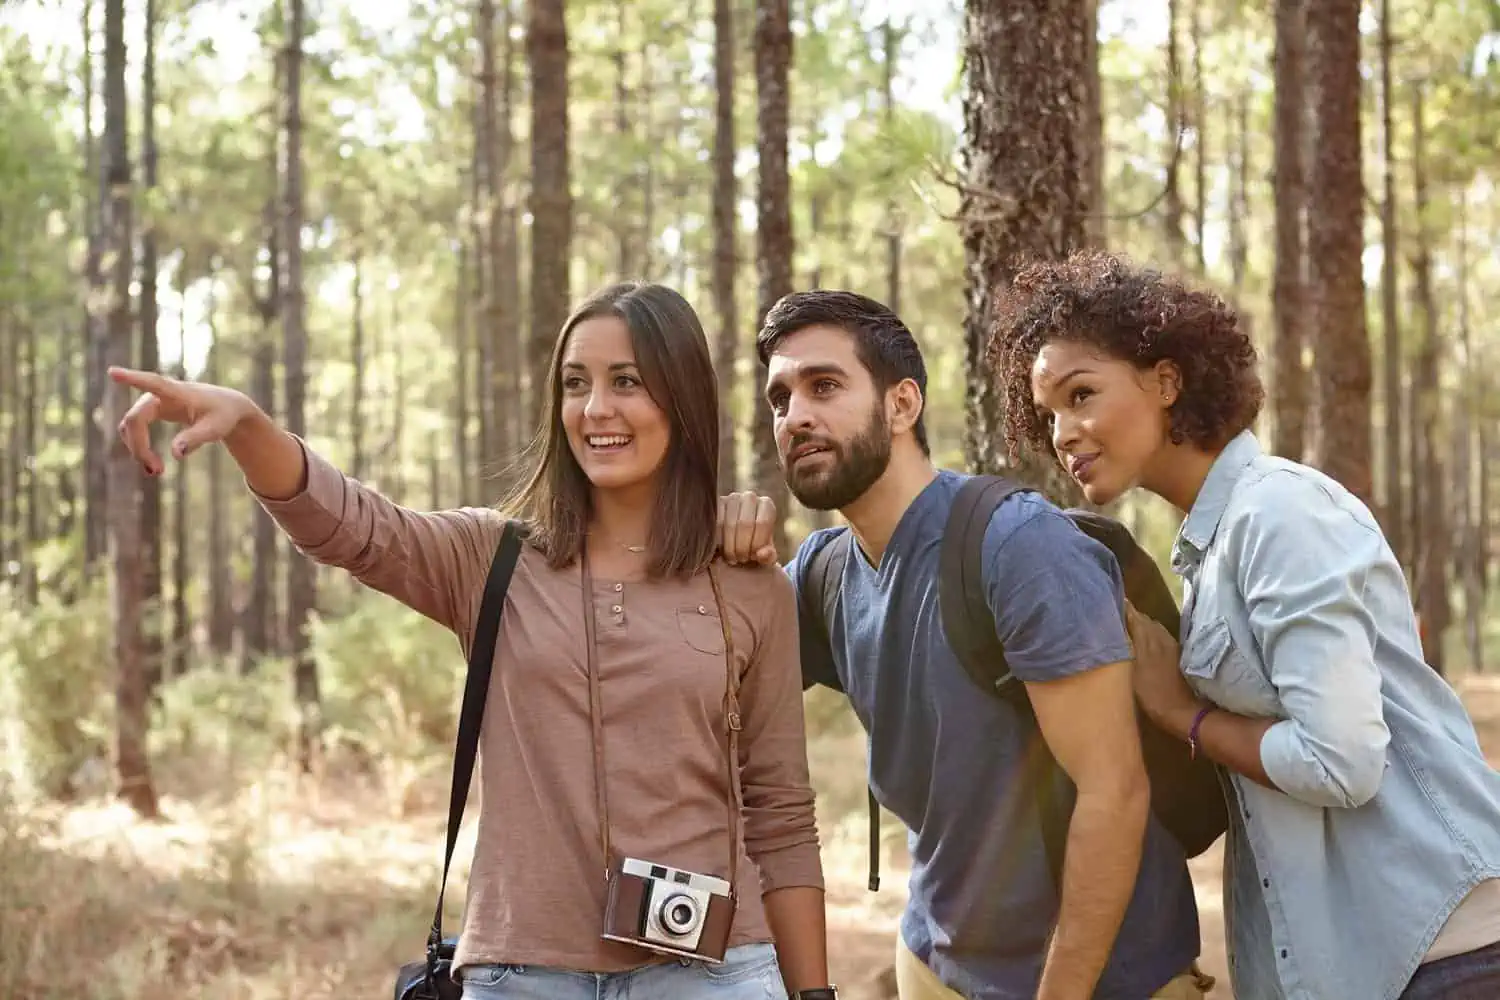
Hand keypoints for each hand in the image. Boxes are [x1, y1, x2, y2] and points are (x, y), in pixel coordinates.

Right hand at [109, 366, 260, 475]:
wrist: (226, 407)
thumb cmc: (222, 415)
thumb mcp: (215, 429)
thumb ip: (195, 439)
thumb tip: (176, 454)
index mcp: (177, 392)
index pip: (152, 383)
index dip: (132, 378)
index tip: (113, 372)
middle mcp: (158, 394)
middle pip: (135, 419)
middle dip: (140, 446)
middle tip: (157, 472)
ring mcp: (151, 402)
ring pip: (130, 426)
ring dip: (137, 449)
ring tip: (156, 472)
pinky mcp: (150, 412)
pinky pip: (134, 429)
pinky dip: (138, 447)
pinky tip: (152, 467)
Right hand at [717, 490, 778, 565]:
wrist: (736, 542)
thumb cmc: (753, 547)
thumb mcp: (764, 554)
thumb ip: (768, 556)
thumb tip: (762, 554)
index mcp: (766, 505)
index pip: (763, 522)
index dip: (756, 544)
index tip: (752, 557)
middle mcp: (749, 497)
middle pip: (745, 523)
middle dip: (742, 547)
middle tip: (741, 560)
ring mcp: (730, 498)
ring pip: (728, 524)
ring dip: (729, 546)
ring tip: (732, 558)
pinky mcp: (715, 504)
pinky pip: (714, 523)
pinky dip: (717, 541)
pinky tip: (720, 550)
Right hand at [1124, 602, 1203, 738]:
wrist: (1180, 710)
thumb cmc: (1152, 693)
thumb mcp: (1133, 670)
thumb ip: (1128, 645)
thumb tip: (1120, 625)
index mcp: (1149, 639)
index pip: (1135, 615)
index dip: (1123, 609)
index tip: (1110, 604)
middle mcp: (1161, 638)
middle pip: (1145, 619)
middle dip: (1130, 616)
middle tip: (1114, 618)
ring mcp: (1170, 646)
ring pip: (1153, 628)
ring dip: (1141, 626)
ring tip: (1126, 630)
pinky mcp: (1175, 655)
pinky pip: (1159, 637)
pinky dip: (1149, 635)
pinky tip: (1141, 644)